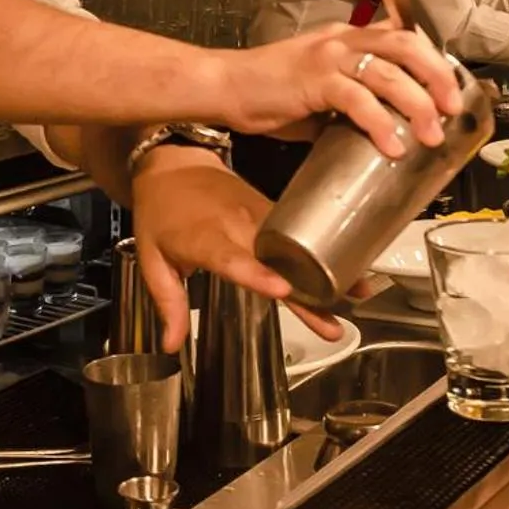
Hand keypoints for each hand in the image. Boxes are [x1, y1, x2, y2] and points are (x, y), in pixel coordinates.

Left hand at [128, 146, 340, 348]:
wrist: (176, 163)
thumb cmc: (162, 211)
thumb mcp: (152, 257)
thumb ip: (167, 302)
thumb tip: (172, 345)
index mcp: (205, 238)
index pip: (234, 258)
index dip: (257, 274)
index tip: (282, 290)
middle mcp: (239, 225)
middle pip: (278, 262)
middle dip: (307, 294)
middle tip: (333, 326)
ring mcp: (261, 216)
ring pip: (298, 247)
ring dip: (326, 272)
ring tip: (357, 293)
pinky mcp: (274, 210)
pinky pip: (300, 233)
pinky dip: (324, 251)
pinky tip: (348, 266)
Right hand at [215, 23, 463, 157]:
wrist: (224, 85)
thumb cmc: (267, 92)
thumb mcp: (318, 90)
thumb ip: (348, 103)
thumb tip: (377, 131)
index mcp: (347, 38)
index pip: (402, 34)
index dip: (432, 57)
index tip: (450, 86)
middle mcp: (343, 39)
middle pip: (407, 44)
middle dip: (437, 75)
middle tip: (452, 108)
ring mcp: (329, 58)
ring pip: (390, 73)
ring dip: (417, 105)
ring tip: (430, 135)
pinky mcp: (314, 80)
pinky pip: (358, 100)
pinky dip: (380, 123)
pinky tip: (392, 145)